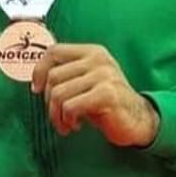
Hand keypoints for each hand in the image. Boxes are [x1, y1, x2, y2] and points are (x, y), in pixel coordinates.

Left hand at [30, 43, 159, 146]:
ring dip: (57, 115)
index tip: (36, 89)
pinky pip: (70, 106)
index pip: (54, 51)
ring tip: (66, 124)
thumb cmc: (107, 103)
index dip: (39, 70)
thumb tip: (36, 82)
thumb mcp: (86, 82)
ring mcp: (104, 75)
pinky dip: (67, 120)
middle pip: (53, 77)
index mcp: (92, 52)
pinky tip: (76, 125)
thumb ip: (66, 75)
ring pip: (59, 94)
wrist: (139, 119)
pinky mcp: (107, 94)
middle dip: (48, 102)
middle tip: (58, 115)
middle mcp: (98, 60)